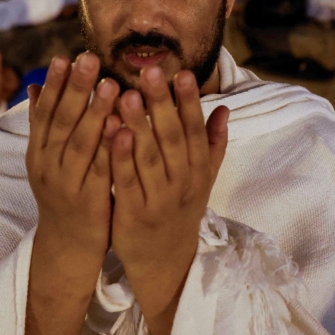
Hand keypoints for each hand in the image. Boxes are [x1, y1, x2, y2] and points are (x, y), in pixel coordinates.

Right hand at [27, 54, 120, 263]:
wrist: (68, 243)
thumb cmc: (64, 190)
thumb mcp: (46, 157)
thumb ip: (43, 123)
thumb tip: (34, 85)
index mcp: (38, 152)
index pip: (45, 112)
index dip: (55, 84)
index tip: (65, 57)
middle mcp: (48, 165)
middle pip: (62, 122)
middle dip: (75, 89)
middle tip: (88, 59)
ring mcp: (67, 183)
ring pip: (81, 144)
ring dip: (95, 113)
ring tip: (111, 85)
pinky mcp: (89, 199)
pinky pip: (101, 170)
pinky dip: (110, 148)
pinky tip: (121, 127)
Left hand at [110, 66, 228, 334]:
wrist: (166, 263)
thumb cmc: (181, 211)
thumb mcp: (202, 180)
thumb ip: (212, 145)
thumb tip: (224, 108)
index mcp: (198, 171)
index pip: (195, 130)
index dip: (189, 102)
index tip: (182, 73)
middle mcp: (182, 183)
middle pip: (173, 138)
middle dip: (162, 104)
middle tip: (151, 71)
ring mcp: (158, 199)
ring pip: (149, 157)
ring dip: (138, 124)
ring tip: (125, 94)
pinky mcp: (133, 213)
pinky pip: (125, 181)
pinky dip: (120, 156)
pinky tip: (110, 132)